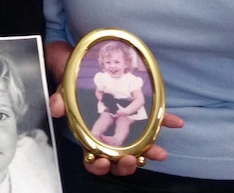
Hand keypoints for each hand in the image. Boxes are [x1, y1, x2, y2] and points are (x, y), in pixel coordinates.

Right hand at [49, 88, 184, 176]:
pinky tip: (177, 122)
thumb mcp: (62, 92)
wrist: (80, 67)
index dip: (98, 166)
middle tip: (132, 160)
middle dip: (127, 165)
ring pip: (138, 147)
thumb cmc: (71, 85)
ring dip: (149, 152)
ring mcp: (125, 126)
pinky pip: (153, 120)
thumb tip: (56, 108)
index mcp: (89, 137)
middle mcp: (108, 136)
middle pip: (118, 160)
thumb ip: (59, 101)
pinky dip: (165, 122)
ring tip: (160, 153)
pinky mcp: (136, 112)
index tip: (103, 162)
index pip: (93, 159)